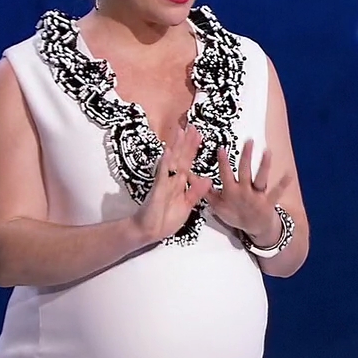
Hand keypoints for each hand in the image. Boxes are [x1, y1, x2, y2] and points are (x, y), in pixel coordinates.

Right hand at [131, 123, 211, 244]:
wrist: (149, 231)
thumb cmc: (165, 219)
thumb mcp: (187, 205)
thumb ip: (196, 192)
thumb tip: (208, 179)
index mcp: (179, 183)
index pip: (187, 162)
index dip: (193, 148)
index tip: (199, 135)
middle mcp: (171, 179)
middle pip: (180, 157)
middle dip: (186, 141)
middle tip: (191, 125)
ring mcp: (164, 183)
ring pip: (172, 161)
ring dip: (176, 146)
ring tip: (179, 131)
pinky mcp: (158, 189)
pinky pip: (163, 174)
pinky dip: (166, 163)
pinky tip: (168, 151)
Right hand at [206, 139, 281, 243]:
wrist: (254, 229)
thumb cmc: (234, 214)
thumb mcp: (217, 205)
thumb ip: (205, 191)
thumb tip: (190, 178)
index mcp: (230, 192)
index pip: (226, 174)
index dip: (224, 162)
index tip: (222, 149)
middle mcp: (244, 192)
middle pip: (245, 172)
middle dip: (246, 156)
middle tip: (249, 140)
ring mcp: (257, 197)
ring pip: (260, 179)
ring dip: (264, 165)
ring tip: (268, 151)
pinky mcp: (269, 202)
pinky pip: (277, 192)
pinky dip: (283, 183)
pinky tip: (289, 173)